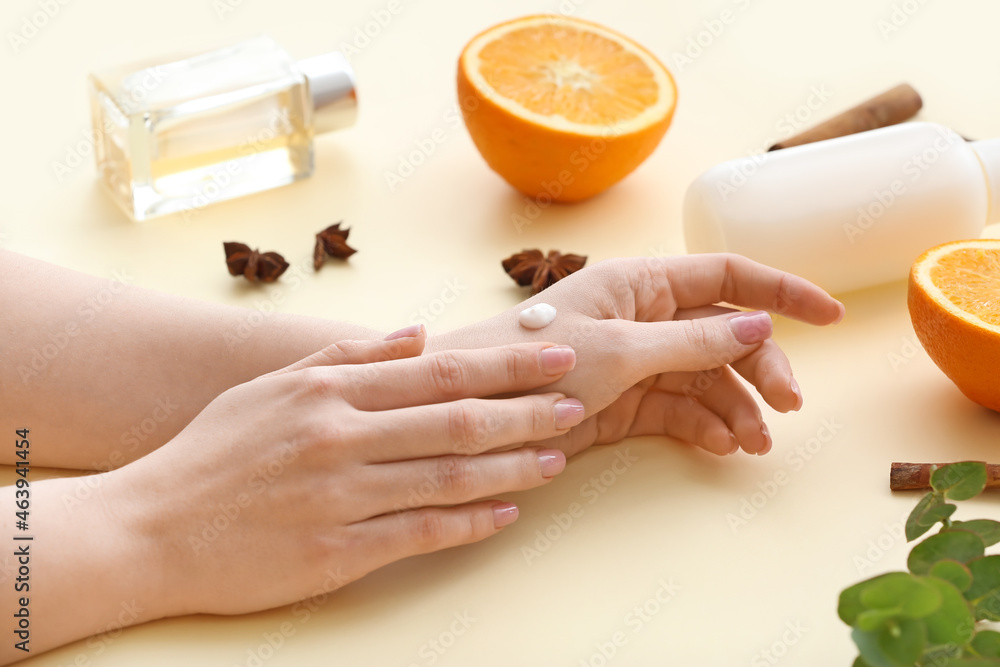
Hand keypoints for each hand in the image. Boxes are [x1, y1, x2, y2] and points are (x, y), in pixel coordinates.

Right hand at [99, 328, 585, 617]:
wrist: (147, 529)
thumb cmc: (211, 452)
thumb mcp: (271, 386)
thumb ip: (348, 355)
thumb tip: (418, 333)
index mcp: (327, 389)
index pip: (439, 371)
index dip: (506, 365)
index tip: (555, 356)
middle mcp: (340, 437)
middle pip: (458, 419)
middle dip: (528, 409)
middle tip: (577, 402)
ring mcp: (340, 496)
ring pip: (451, 476)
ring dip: (514, 466)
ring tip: (558, 458)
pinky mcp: (335, 553)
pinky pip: (421, 534)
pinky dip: (472, 523)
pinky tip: (508, 514)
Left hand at [427, 254, 844, 456]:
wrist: (475, 417)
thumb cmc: (536, 364)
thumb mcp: (620, 350)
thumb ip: (691, 340)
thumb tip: (759, 326)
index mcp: (643, 284)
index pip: (727, 277)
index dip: (782, 292)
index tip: (831, 317)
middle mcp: (645, 318)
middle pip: (725, 336)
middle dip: (760, 369)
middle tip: (787, 408)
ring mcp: (638, 364)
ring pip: (707, 379)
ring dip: (736, 408)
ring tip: (753, 445)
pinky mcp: (626, 405)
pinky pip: (680, 411)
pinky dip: (704, 426)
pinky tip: (722, 446)